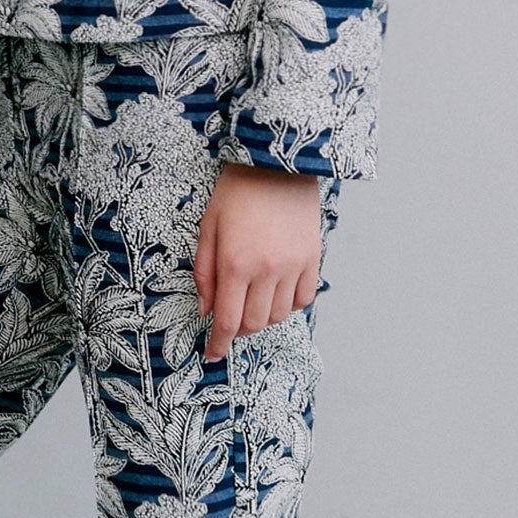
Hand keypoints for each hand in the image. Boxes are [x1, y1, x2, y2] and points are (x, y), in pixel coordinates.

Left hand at [193, 161, 322, 360]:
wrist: (277, 163)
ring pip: (279, 315)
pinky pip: (304, 298)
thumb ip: (204, 273)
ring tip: (252, 303)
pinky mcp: (312, 258)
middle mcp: (266, 270)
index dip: (219, 343)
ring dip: (263, 318)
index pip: (227, 320)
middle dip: (238, 330)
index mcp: (235, 263)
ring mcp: (293, 265)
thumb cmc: (237, 192)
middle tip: (229, 321)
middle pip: (254, 323)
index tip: (213, 353)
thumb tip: (206, 310)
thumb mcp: (208, 228)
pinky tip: (277, 294)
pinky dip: (289, 305)